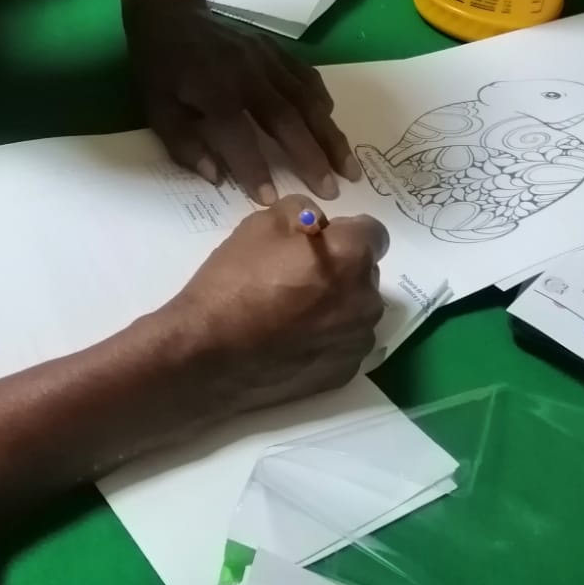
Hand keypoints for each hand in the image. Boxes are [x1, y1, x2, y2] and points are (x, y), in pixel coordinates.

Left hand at [125, 0, 360, 203]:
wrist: (171, 14)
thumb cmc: (161, 69)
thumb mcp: (157, 109)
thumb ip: (185, 145)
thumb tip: (217, 177)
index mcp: (213, 91)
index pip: (239, 137)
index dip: (255, 170)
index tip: (271, 200)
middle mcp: (246, 73)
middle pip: (287, 118)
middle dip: (311, 157)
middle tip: (331, 191)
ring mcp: (266, 58)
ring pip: (306, 100)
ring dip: (329, 135)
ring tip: (347, 166)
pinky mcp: (276, 49)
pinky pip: (307, 77)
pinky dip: (322, 102)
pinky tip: (332, 123)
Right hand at [164, 195, 387, 413]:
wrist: (209, 355)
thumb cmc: (234, 282)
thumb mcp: (259, 224)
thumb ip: (301, 212)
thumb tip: (318, 223)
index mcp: (351, 256)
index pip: (374, 233)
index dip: (346, 232)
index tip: (320, 240)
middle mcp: (366, 299)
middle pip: (365, 274)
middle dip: (341, 270)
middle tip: (298, 277)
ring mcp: (357, 341)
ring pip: (357, 312)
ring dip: (337, 306)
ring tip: (292, 314)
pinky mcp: (344, 372)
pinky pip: (344, 344)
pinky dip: (327, 339)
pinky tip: (292, 342)